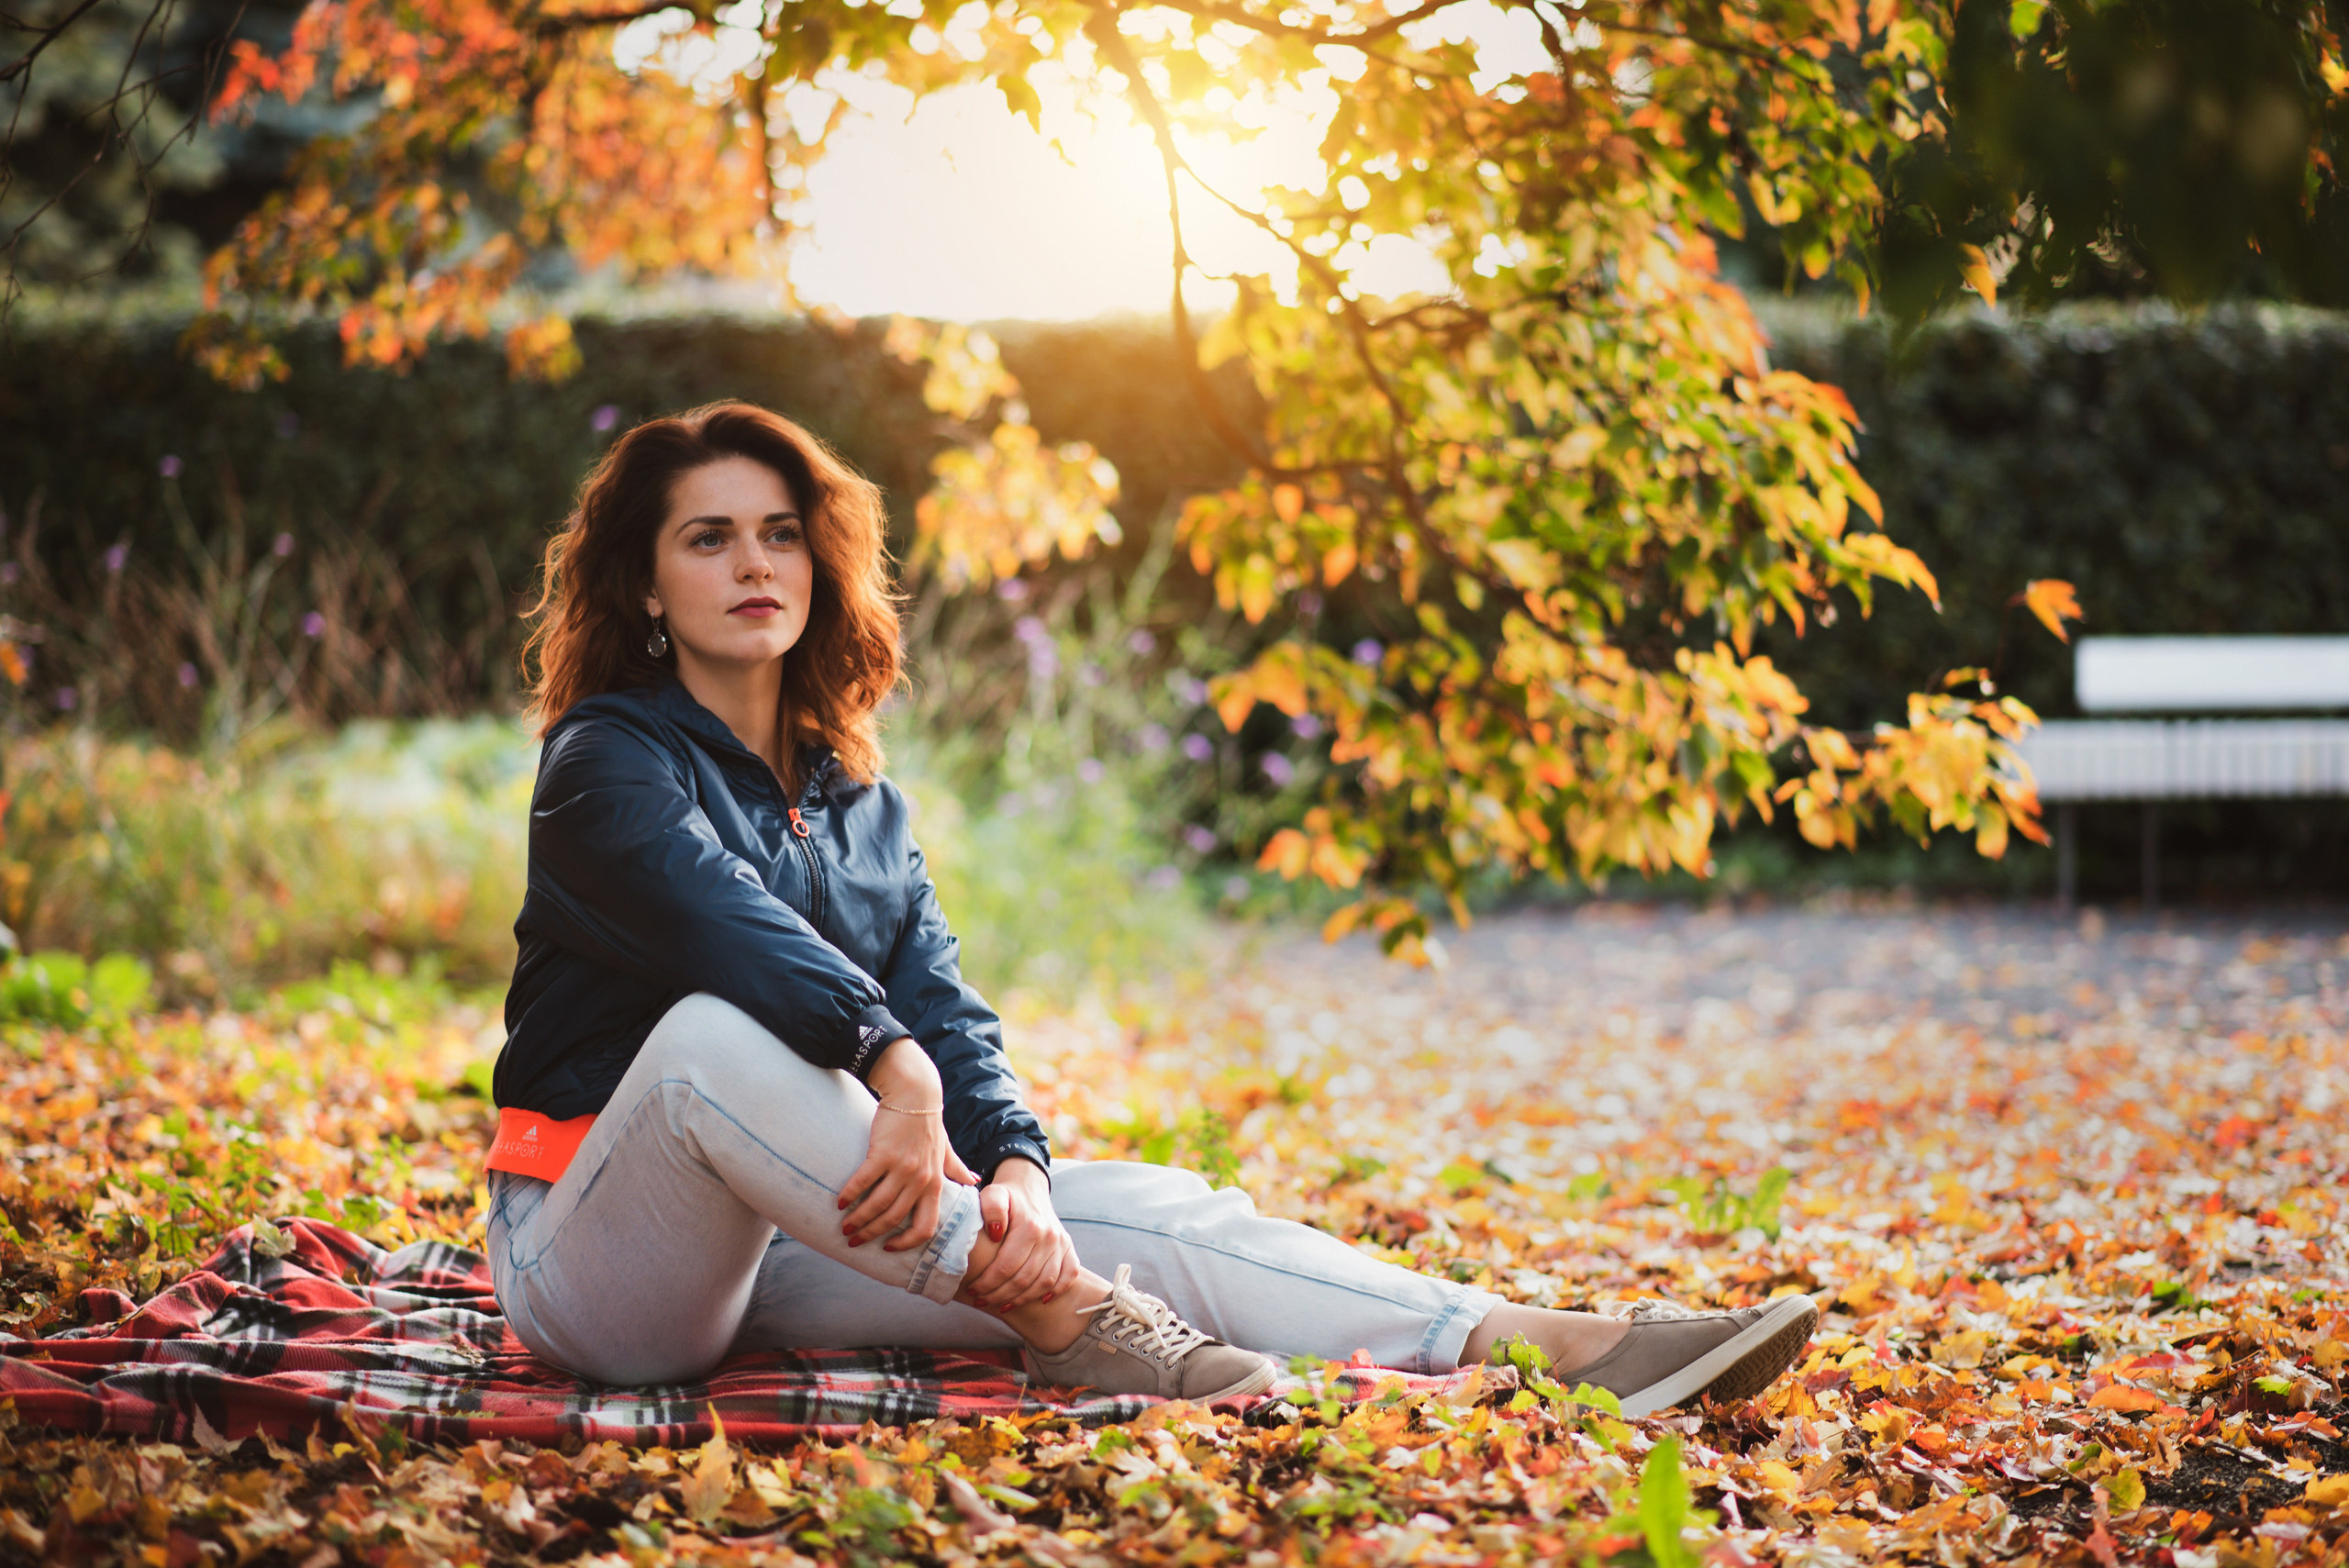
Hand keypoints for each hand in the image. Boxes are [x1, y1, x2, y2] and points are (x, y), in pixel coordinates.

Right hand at [840, 1039, 978, 1251]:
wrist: (915, 1093)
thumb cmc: (928, 1123)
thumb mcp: (946, 1149)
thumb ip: (955, 1167)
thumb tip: (973, 1181)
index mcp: (935, 1183)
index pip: (926, 1226)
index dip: (907, 1243)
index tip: (888, 1247)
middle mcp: (921, 1180)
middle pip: (894, 1219)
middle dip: (871, 1234)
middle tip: (854, 1240)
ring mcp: (902, 1167)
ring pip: (878, 1205)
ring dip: (858, 1219)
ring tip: (844, 1226)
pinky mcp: (883, 1153)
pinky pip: (863, 1182)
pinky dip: (850, 1195)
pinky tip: (839, 1203)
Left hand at [960, 1157, 1077, 1313]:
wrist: (1029, 1187)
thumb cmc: (1006, 1195)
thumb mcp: (992, 1194)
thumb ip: (991, 1208)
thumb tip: (996, 1233)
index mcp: (1030, 1226)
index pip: (1006, 1266)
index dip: (988, 1283)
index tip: (973, 1290)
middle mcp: (1049, 1237)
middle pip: (1024, 1279)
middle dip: (999, 1295)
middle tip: (981, 1300)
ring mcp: (1061, 1243)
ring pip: (1044, 1283)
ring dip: (1022, 1299)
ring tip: (1002, 1304)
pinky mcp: (1069, 1248)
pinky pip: (1069, 1275)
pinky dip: (1057, 1290)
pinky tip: (1041, 1300)